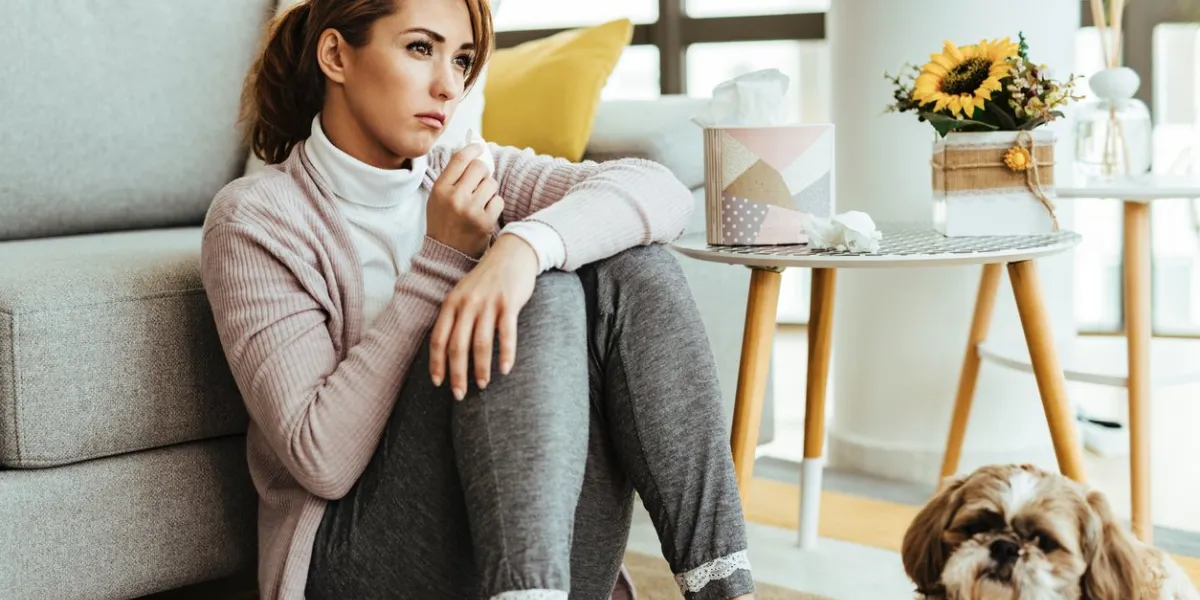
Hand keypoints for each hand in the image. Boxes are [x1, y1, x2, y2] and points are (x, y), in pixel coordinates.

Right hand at [426, 143, 502, 257]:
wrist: (446, 254)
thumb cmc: (443, 222)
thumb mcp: (438, 197)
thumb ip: (452, 177)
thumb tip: (472, 153)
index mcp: (440, 189)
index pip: (460, 158)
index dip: (473, 149)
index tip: (478, 148)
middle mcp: (455, 197)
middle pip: (479, 167)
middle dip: (483, 172)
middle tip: (479, 182)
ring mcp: (470, 210)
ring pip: (491, 183)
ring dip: (489, 190)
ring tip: (480, 201)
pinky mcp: (484, 222)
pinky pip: (498, 201)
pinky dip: (494, 205)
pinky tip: (485, 213)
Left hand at [429, 235, 539, 399]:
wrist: (513, 253)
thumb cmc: (487, 279)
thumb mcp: (464, 293)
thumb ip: (455, 316)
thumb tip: (447, 349)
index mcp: (451, 303)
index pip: (438, 339)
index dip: (436, 363)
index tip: (438, 382)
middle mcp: (467, 304)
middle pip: (457, 346)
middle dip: (457, 374)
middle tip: (459, 394)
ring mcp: (488, 304)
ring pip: (480, 343)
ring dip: (480, 368)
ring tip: (482, 385)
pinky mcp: (508, 304)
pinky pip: (506, 334)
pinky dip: (506, 354)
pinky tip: (506, 369)